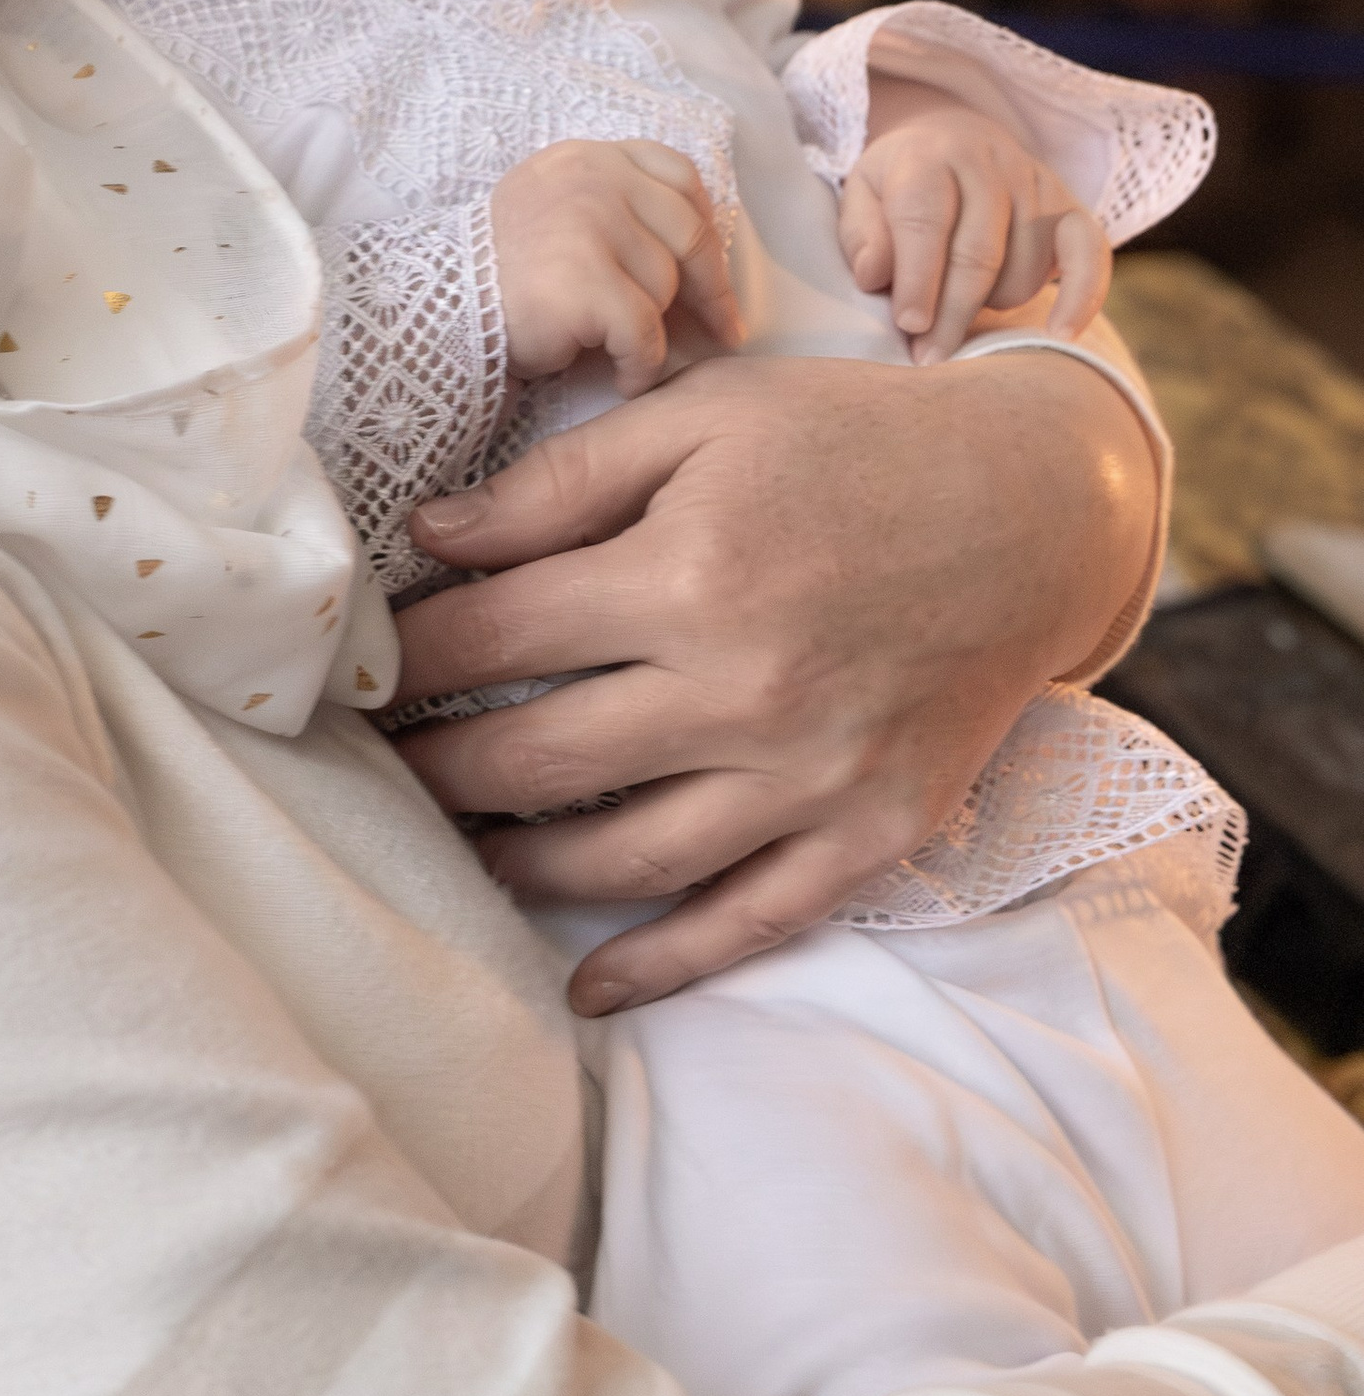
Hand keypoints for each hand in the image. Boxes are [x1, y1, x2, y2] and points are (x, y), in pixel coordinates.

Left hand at [390, 349, 1155, 1014]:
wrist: (1034, 506)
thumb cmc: (854, 441)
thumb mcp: (702, 414)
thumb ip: (560, 480)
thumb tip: (432, 537)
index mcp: (692, 570)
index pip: (501, 635)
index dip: (412, 656)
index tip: (360, 668)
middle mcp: (746, 688)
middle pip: (542, 757)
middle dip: (441, 766)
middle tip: (386, 766)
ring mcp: (813, 775)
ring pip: (627, 856)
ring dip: (523, 864)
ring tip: (465, 849)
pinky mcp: (872, 831)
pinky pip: (750, 921)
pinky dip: (661, 963)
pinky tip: (588, 980)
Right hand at [487, 140, 742, 394]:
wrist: (437, 311)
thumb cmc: (503, 275)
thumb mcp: (556, 210)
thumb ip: (614, 204)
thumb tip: (698, 256)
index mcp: (587, 158)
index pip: (676, 174)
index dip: (705, 225)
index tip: (715, 271)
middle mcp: (591, 179)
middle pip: (687, 232)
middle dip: (712, 289)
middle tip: (723, 331)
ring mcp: (589, 225)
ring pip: (665, 287)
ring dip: (653, 331)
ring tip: (623, 352)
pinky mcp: (585, 280)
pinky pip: (645, 333)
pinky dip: (641, 366)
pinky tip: (623, 377)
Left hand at [841, 78, 1109, 361]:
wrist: (953, 138)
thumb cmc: (900, 185)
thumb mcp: (862, 196)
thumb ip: (863, 235)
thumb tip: (873, 276)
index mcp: (929, 156)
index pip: (925, 220)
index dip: (917, 278)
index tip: (909, 325)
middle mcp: (988, 163)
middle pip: (978, 252)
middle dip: (952, 313)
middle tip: (929, 358)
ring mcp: (1036, 183)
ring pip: (1025, 267)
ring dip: (993, 306)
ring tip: (958, 315)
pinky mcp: (1072, 207)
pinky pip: (1090, 253)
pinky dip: (1081, 296)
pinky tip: (1061, 333)